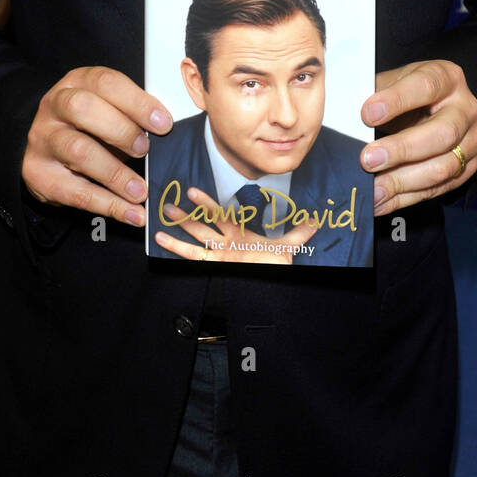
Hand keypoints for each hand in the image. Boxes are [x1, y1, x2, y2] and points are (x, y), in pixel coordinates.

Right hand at [21, 65, 172, 226]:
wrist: (47, 151)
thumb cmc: (89, 127)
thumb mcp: (108, 109)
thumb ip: (132, 113)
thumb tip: (166, 130)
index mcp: (77, 82)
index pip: (106, 83)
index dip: (137, 102)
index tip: (163, 123)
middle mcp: (55, 106)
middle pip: (83, 109)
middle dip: (121, 130)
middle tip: (145, 149)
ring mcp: (43, 140)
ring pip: (79, 152)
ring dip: (116, 173)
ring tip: (141, 191)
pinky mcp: (39, 175)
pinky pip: (76, 192)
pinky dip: (109, 205)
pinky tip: (132, 213)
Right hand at [154, 187, 317, 264]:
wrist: (272, 284)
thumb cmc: (275, 266)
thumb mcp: (288, 246)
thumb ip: (299, 232)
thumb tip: (315, 221)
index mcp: (238, 234)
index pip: (220, 214)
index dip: (206, 203)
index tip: (192, 192)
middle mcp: (225, 243)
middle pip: (202, 226)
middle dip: (186, 217)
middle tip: (169, 205)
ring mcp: (218, 255)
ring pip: (195, 239)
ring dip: (180, 230)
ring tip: (163, 218)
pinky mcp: (216, 266)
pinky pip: (193, 257)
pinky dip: (177, 250)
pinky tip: (162, 241)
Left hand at [360, 60, 476, 214]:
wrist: (434, 107)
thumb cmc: (408, 92)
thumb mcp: (393, 82)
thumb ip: (374, 94)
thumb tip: (343, 114)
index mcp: (447, 78)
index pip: (425, 87)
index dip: (396, 101)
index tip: (366, 114)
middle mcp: (466, 109)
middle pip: (442, 133)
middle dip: (401, 150)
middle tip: (367, 160)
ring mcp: (471, 141)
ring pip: (443, 167)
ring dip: (403, 181)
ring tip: (372, 188)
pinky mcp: (467, 169)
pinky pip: (438, 189)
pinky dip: (406, 198)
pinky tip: (380, 201)